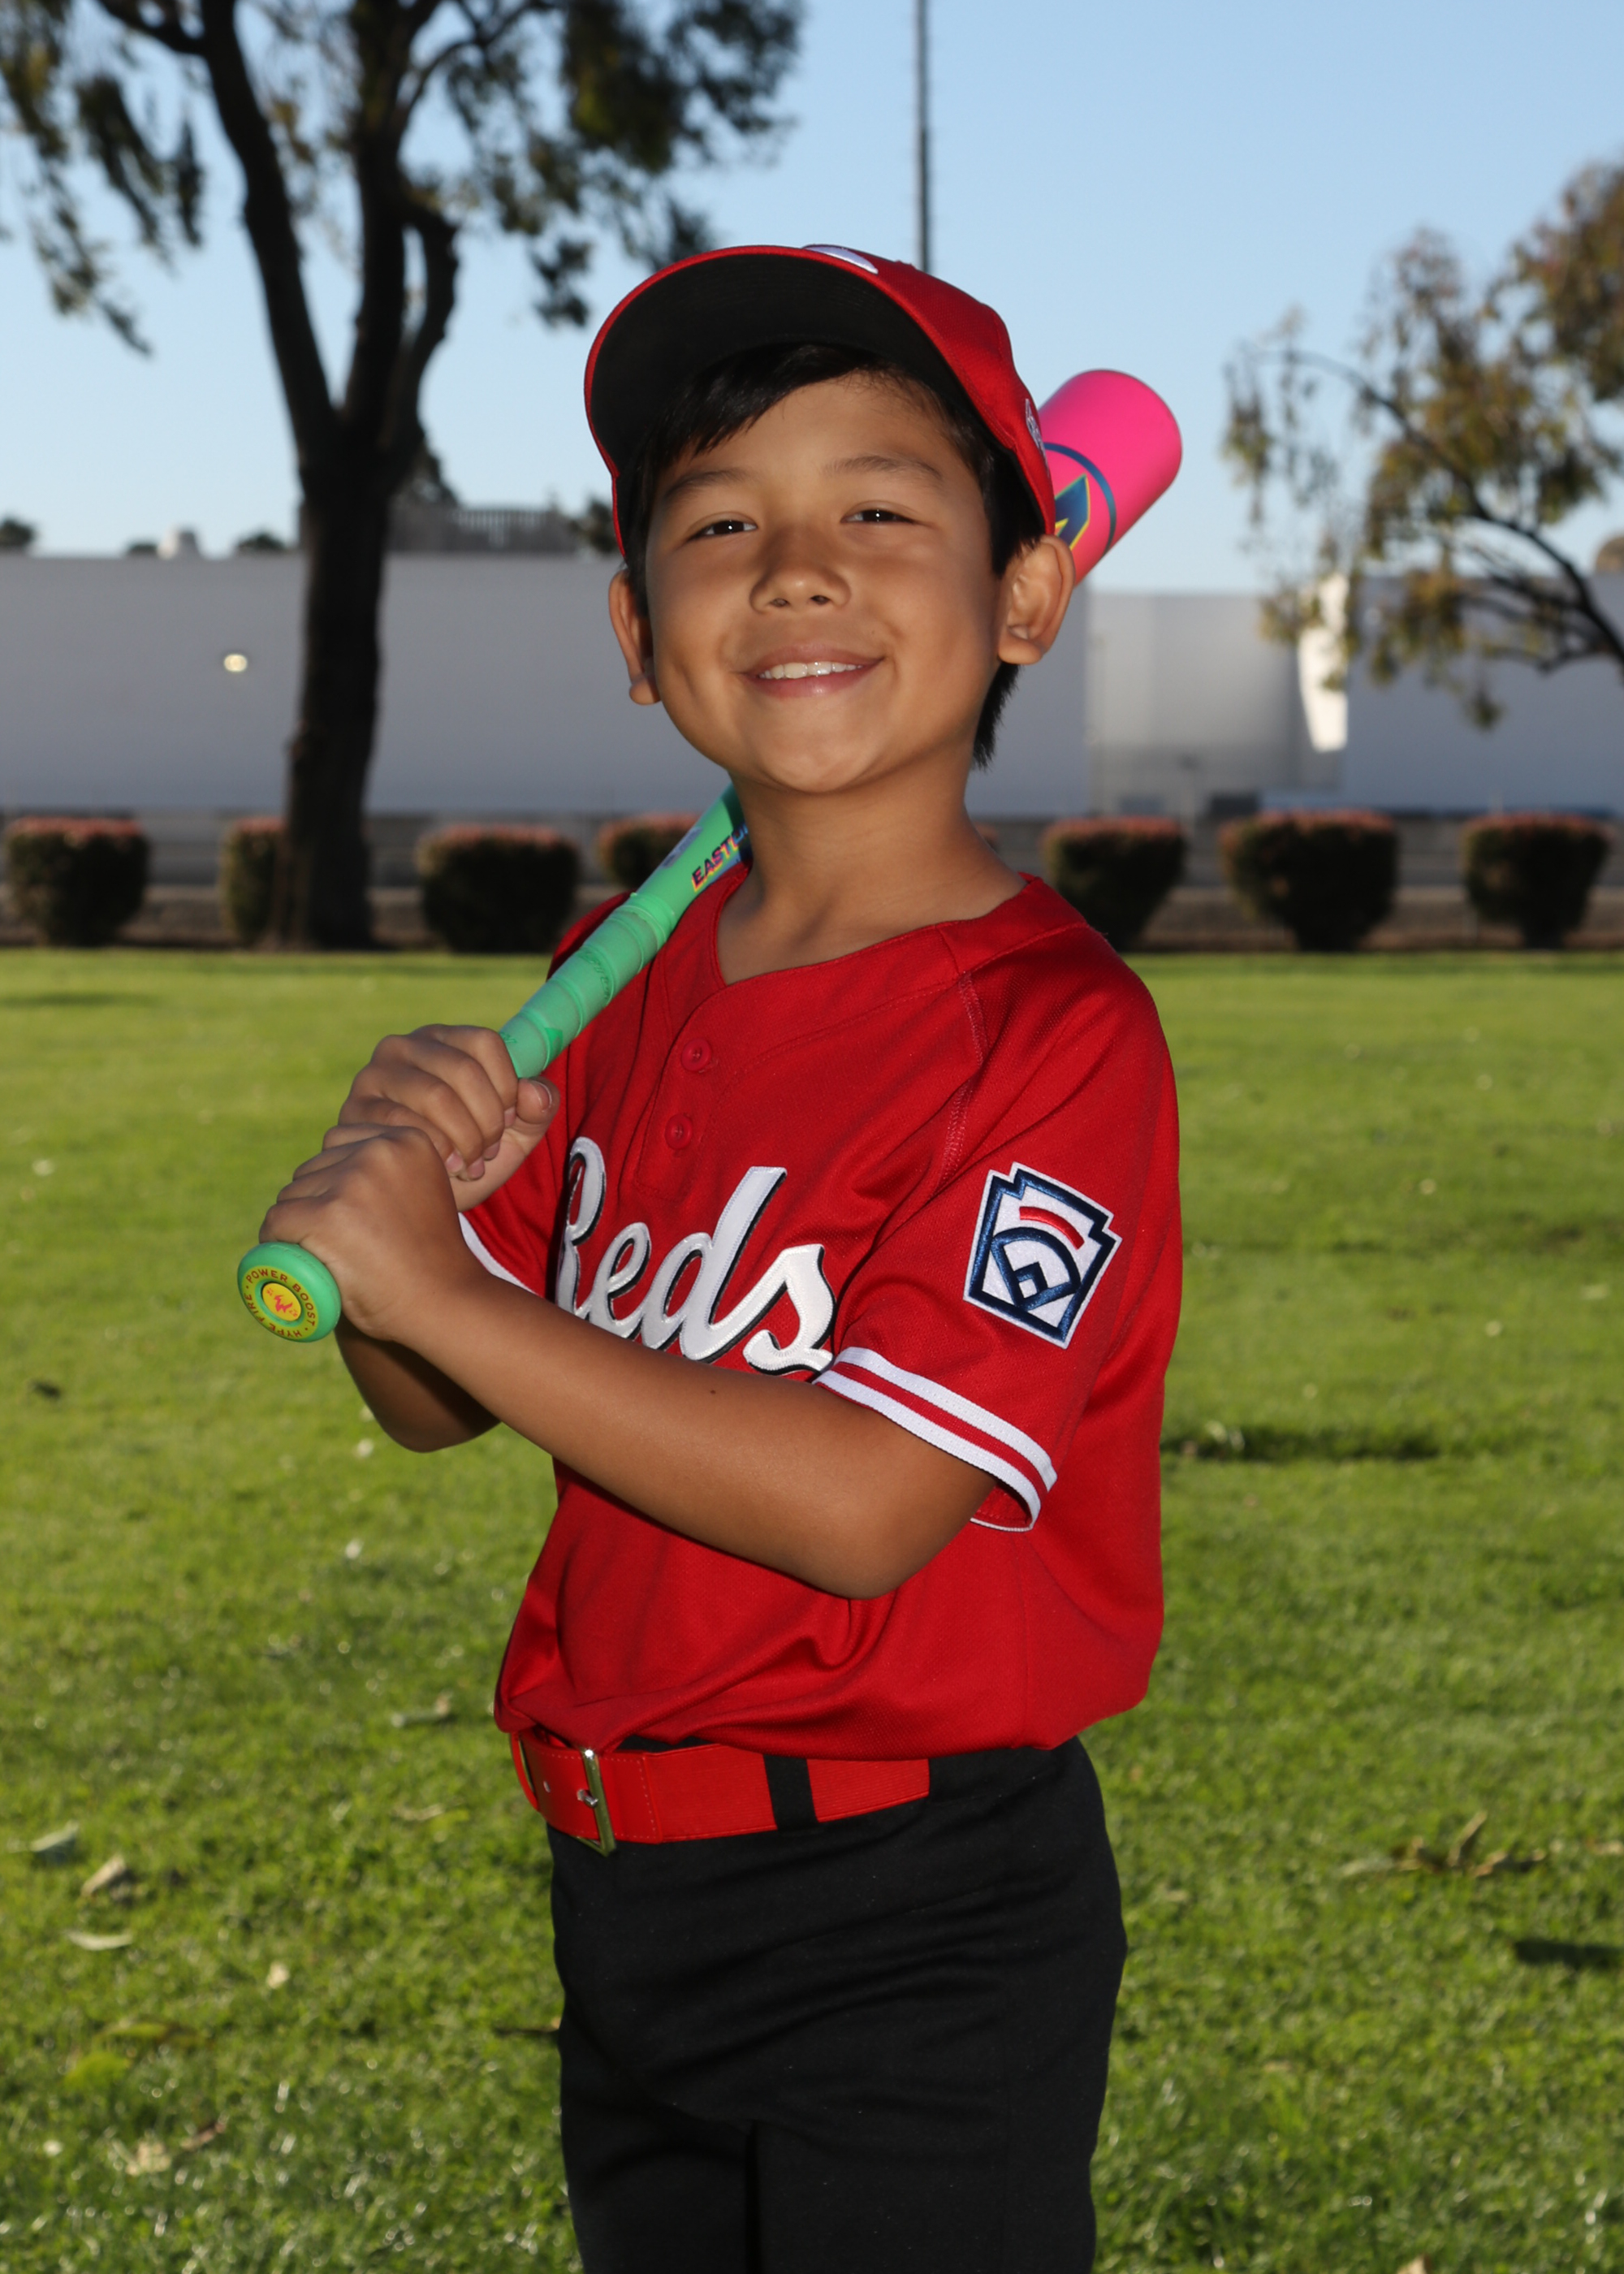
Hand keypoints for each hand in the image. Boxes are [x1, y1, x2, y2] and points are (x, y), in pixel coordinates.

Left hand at [260, 1124, 484, 1342]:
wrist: (445, 1303)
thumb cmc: (432, 1260)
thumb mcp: (422, 1193)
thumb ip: (392, 1172)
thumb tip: (342, 1165)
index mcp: (408, 1140)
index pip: (340, 1142)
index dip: (335, 1179)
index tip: (349, 1214)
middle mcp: (380, 1150)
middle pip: (313, 1167)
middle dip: (315, 1202)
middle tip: (337, 1242)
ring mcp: (352, 1182)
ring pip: (292, 1195)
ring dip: (297, 1223)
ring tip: (326, 1255)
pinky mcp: (326, 1216)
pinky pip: (278, 1221)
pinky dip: (276, 1241)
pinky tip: (292, 1257)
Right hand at [328, 1026, 557, 1209]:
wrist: (421, 1198)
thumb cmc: (470, 1156)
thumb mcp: (515, 1136)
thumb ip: (537, 1109)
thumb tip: (536, 1091)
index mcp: (445, 1040)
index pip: (485, 1042)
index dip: (507, 1087)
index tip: (509, 1121)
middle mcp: (404, 1047)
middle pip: (463, 1069)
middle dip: (487, 1120)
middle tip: (488, 1151)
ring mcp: (375, 1076)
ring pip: (436, 1095)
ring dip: (464, 1138)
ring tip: (470, 1163)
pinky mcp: (356, 1110)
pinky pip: (403, 1123)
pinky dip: (435, 1150)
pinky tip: (445, 1168)